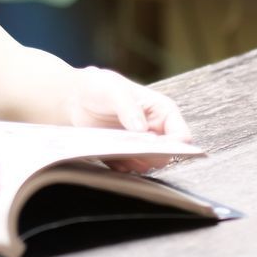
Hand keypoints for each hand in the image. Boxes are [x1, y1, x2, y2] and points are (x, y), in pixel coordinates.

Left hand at [66, 66, 192, 173]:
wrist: (75, 99)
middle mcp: (156, 131)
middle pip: (166, 156)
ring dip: (134, 161)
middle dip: (151, 156)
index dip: (172, 145)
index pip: (181, 136)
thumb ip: (129, 108)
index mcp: (162, 112)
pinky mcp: (125, 156)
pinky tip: (109, 154)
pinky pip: (129, 169)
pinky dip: (121, 166)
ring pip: (149, 165)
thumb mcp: (114, 90)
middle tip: (130, 147)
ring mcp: (141, 145)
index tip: (152, 146)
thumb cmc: (99, 87)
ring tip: (117, 147)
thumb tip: (142, 129)